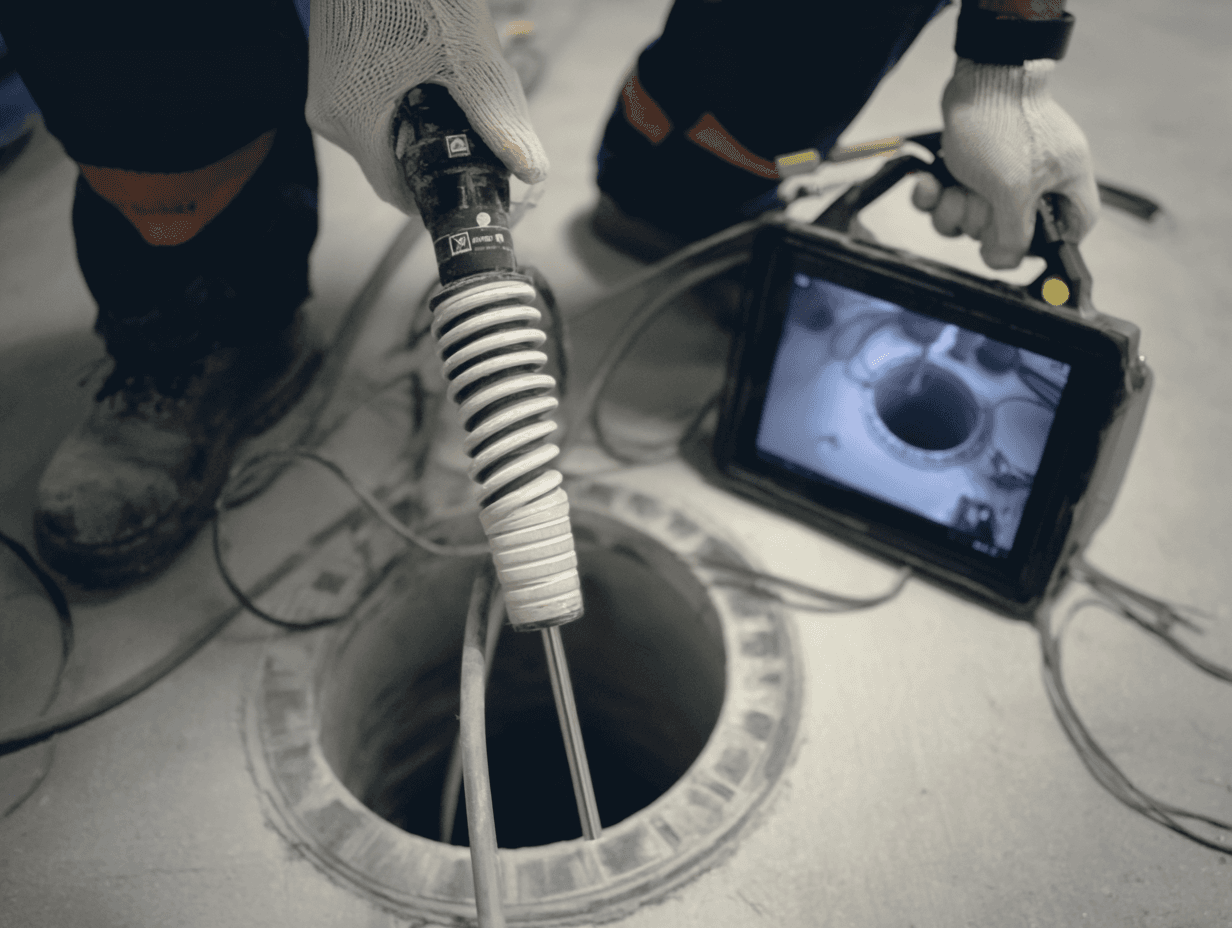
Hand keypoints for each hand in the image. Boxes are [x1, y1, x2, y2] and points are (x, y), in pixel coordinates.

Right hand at [306, 0, 548, 213]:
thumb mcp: (472, 65)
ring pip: (380, 132)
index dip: (436, 194)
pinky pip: (368, 103)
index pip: (395, 191)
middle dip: (432, 154)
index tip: (468, 188)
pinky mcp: (328, 64)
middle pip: (390, 161)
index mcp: (352, 123)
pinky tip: (430, 72)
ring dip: (417, 125)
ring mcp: (324, 86)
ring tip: (452, 93)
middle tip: (471, 135)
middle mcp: (328, 112)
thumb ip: (499, 123)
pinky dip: (401, 100)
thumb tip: (532, 173)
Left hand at [912, 58, 1099, 269]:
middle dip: (982, 223)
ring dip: (954, 211)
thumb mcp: (1013, 191)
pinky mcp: (971, 166)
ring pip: (975, 219)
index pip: (1075, 229)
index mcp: (1065, 182)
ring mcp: (1002, 173)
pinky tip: (928, 184)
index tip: (1021, 249)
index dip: (1050, 247)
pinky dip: (935, 196)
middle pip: (1011, 231)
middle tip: (979, 201)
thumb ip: (1014, 235)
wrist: (978, 76)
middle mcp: (1038, 180)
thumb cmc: (1004, 126)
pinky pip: (951, 199)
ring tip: (953, 189)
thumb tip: (1004, 262)